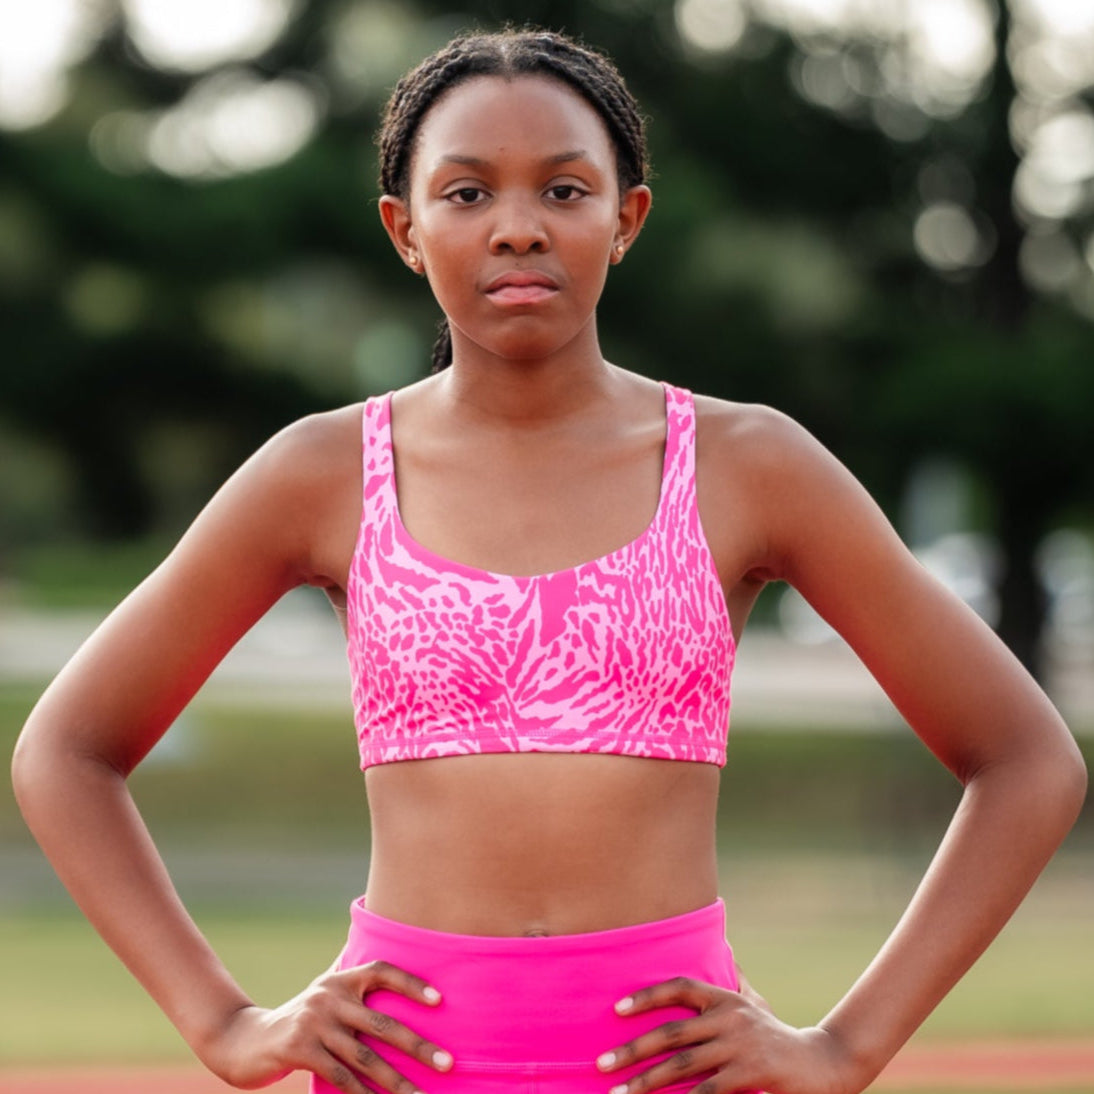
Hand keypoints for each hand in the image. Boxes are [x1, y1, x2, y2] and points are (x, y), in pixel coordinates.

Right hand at [199, 960, 454, 1092]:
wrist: (246, 1041)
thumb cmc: (300, 1023)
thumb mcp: (326, 1001)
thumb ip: (355, 996)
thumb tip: (400, 995)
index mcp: (341, 979)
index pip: (382, 971)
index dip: (412, 984)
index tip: (440, 1000)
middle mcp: (330, 996)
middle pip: (383, 1024)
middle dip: (419, 1047)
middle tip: (448, 1064)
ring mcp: (314, 1022)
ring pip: (365, 1057)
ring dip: (396, 1081)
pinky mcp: (300, 1049)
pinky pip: (340, 1076)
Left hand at [595, 976, 866, 1093]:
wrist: (824, 1064)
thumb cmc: (777, 1038)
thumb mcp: (753, 1007)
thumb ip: (731, 989)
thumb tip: (716, 961)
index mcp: (726, 998)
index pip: (680, 986)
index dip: (647, 995)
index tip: (616, 1009)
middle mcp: (730, 1017)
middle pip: (671, 1033)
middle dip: (632, 1049)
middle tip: (602, 1063)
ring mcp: (740, 1047)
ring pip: (683, 1065)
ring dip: (647, 1082)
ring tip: (620, 1093)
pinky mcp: (751, 1074)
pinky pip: (707, 1091)